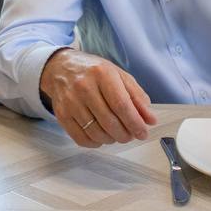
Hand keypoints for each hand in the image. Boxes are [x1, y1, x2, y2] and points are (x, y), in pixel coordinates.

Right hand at [39, 49, 157, 146]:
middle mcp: (84, 87)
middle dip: (125, 134)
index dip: (135, 123)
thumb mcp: (118, 75)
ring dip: (112, 139)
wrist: (60, 67)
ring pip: (96, 133)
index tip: (143, 133)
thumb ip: (137, 96)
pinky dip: (96, 142)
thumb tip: (150, 120)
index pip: (121, 105)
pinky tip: (101, 135)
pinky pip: (82, 138)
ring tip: (116, 133)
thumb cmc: (93, 72)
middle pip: (109, 122)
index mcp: (102, 74)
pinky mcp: (62, 114)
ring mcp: (70, 102)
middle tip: (131, 134)